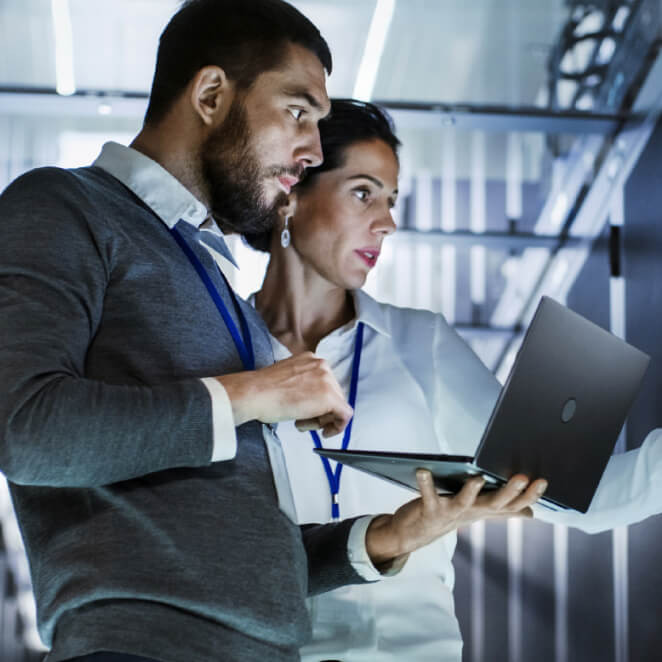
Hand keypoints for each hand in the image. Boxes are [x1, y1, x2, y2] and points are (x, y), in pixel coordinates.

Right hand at [216, 352, 352, 435]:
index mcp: (311, 359)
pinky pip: (344, 415)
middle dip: (321, 411)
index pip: (325, 383)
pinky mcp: (330, 397)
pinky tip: (324, 432)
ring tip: (302, 422)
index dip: (318, 402)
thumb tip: (310, 400)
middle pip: (334, 394)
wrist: (254, 394)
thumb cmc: (262, 391)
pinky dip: (337, 426)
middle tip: (303, 420)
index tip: (309, 411)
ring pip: (338, 405)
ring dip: (323, 419)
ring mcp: (328, 380)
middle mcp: (322, 365)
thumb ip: (303, 384)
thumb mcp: (287, 379)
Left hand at [365, 471, 547, 569]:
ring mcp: (450, 513)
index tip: (543, 481)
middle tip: (522, 477)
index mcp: (484, 510)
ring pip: (464, 502)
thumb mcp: (477, 511)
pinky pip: (427, 495)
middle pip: (495, 503)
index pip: (513, 504)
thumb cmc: (449, 515)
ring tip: (478, 477)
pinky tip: (422, 470)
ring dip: (471, 491)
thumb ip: (502, 509)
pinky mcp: (429, 509)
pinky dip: (425, 483)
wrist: (415, 534)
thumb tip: (530, 512)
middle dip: (510, 491)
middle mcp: (471, 513)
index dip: (529, 495)